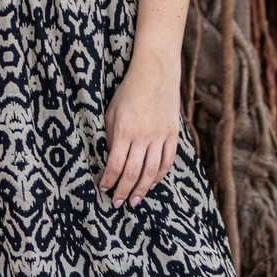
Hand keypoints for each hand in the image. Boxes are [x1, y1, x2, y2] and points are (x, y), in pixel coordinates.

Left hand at [97, 51, 179, 205]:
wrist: (155, 73)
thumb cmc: (128, 92)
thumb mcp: (111, 113)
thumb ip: (110, 137)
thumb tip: (111, 161)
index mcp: (124, 130)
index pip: (115, 165)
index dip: (109, 180)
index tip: (103, 188)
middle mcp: (143, 136)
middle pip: (133, 173)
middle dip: (124, 191)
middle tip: (118, 203)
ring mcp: (160, 136)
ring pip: (151, 171)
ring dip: (142, 189)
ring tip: (135, 201)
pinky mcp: (172, 134)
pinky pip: (167, 161)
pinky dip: (159, 176)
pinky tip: (151, 184)